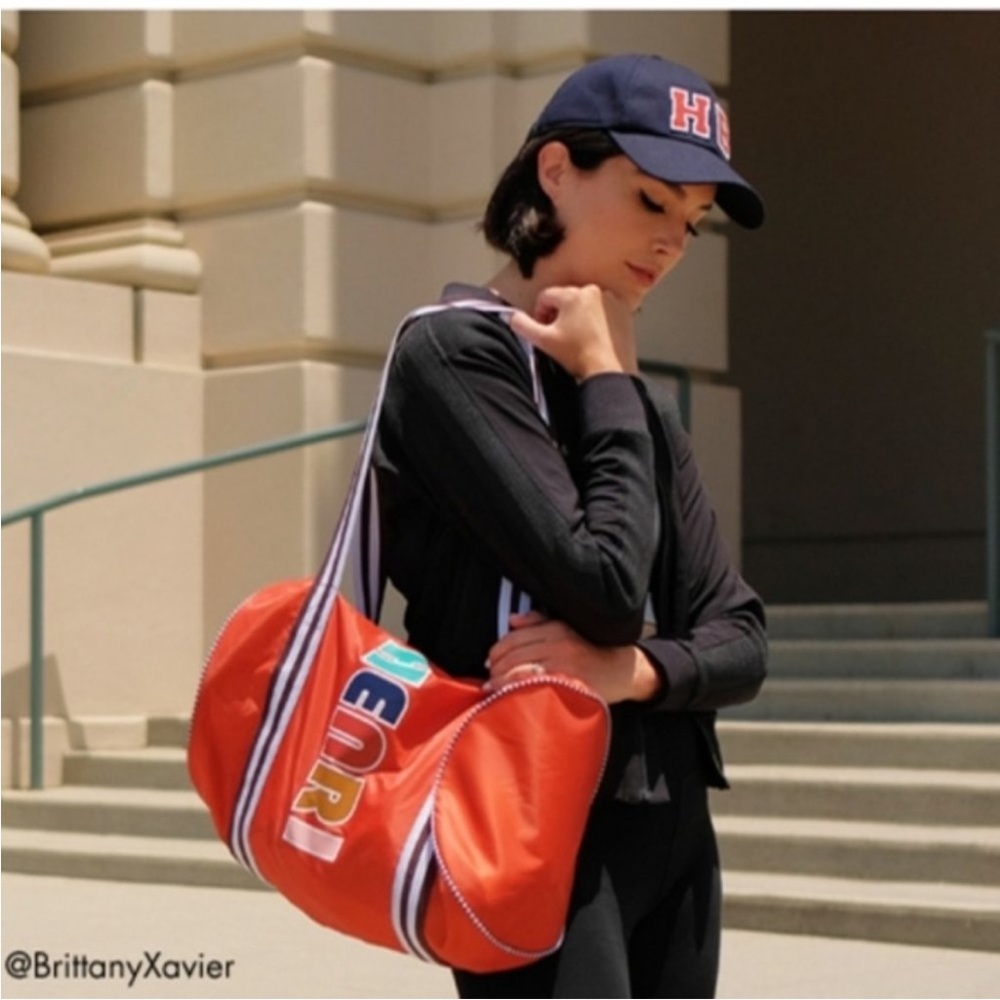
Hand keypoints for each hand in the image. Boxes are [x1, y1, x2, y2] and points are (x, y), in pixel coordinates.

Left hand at [484, 611, 660, 703]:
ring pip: (519, 673)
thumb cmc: (592, 649)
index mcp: (555, 629)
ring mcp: (563, 666)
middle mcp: (557, 644)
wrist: (623, 669)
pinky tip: (509, 699)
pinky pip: (534, 689)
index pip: (512, 640)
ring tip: (494, 691)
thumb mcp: (568, 628)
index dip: (496, 653)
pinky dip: (517, 693)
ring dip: (501, 683)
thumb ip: (539, 622)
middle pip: (512, 657)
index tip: (490, 664)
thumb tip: (512, 621)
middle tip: (490, 681)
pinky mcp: (568, 686)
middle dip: (496, 670)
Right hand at [508, 285, 637, 379]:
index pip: (545, 296)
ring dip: (578, 316)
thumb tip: (511, 316)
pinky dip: (596, 319)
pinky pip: (603, 310)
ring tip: (577, 338)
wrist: (609, 371)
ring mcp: (611, 300)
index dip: (539, 314)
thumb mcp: (543, 341)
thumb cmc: (577, 356)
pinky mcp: (624, 311)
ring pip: (584, 304)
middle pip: (566, 299)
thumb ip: (522, 325)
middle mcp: (593, 291)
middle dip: (559, 315)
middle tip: (559, 337)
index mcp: (572, 295)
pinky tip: (593, 337)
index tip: (543, 330)